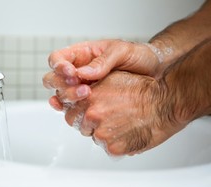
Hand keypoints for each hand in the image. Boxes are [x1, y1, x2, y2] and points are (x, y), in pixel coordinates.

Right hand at [43, 40, 161, 109]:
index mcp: (81, 55)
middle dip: (63, 84)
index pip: (57, 59)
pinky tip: (71, 111)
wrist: (156, 73)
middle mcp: (76, 72)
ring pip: (60, 95)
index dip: (59, 66)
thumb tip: (82, 73)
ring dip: (68, 97)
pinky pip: (71, 108)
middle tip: (83, 88)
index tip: (72, 73)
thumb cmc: (139, 57)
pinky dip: (68, 110)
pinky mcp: (88, 104)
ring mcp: (80, 88)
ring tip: (87, 95)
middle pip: (53, 79)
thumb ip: (102, 61)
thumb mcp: (122, 51)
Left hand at [63, 71, 186, 155]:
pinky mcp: (113, 147)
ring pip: (94, 138)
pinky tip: (127, 134)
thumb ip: (90, 88)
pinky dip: (117, 145)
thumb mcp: (111, 78)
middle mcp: (91, 115)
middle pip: (80, 126)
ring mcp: (101, 133)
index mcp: (88, 98)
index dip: (79, 113)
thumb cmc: (142, 89)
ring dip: (104, 134)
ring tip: (121, 124)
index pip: (70, 112)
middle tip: (108, 119)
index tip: (88, 113)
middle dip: (89, 124)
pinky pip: (108, 150)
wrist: (164, 103)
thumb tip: (78, 96)